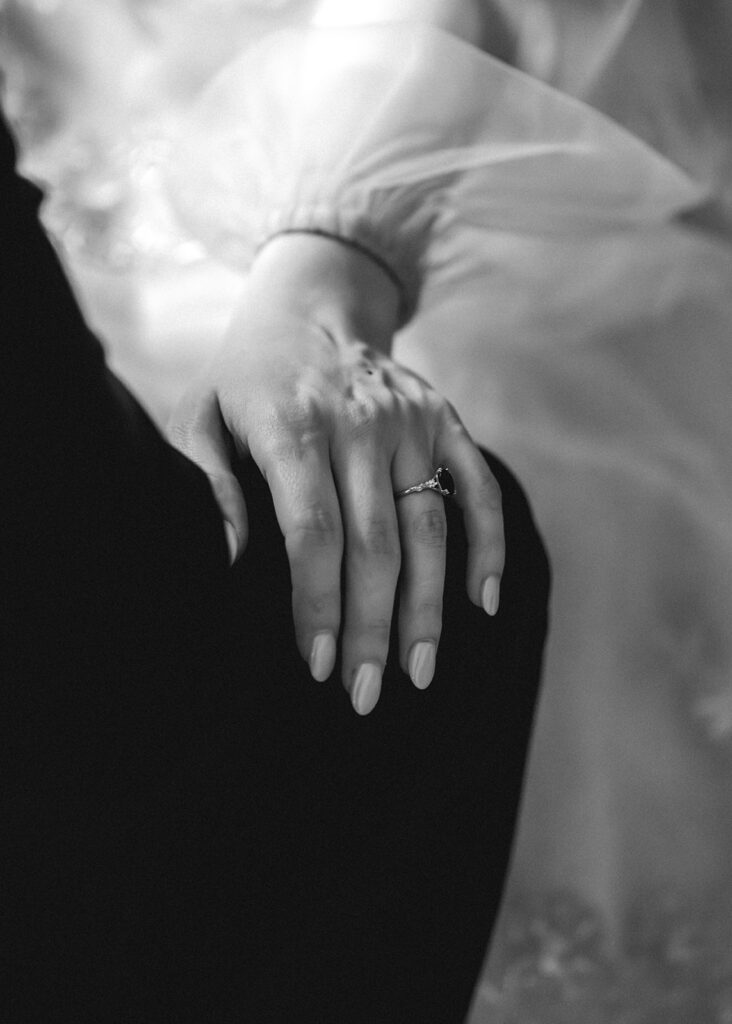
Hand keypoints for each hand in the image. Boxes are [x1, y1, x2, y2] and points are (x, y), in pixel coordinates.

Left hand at [167, 234, 503, 713]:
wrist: (311, 307)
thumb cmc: (245, 378)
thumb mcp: (200, 418)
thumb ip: (209, 484)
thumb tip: (230, 558)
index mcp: (294, 426)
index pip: (313, 532)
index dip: (318, 603)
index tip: (319, 664)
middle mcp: (361, 424)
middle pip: (375, 544)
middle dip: (372, 627)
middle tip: (366, 695)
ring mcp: (412, 420)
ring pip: (429, 529)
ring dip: (429, 608)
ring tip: (420, 672)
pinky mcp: (445, 420)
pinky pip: (477, 490)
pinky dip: (488, 546)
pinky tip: (484, 602)